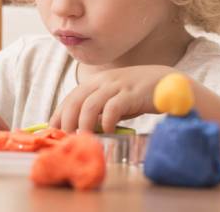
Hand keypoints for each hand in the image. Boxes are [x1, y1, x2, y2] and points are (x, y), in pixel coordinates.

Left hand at [50, 65, 174, 132]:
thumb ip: (98, 109)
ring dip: (83, 124)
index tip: (53, 132)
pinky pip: (112, 108)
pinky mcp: (131, 93)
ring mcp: (117, 86)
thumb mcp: (114, 97)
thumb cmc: (138, 94)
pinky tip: (108, 131)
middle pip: (75, 100)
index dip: (59, 114)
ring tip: (83, 139)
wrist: (166, 81)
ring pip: (90, 105)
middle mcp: (104, 81)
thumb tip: (80, 128)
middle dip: (67, 121)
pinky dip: (106, 121)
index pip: (70, 97)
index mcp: (96, 81)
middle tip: (65, 140)